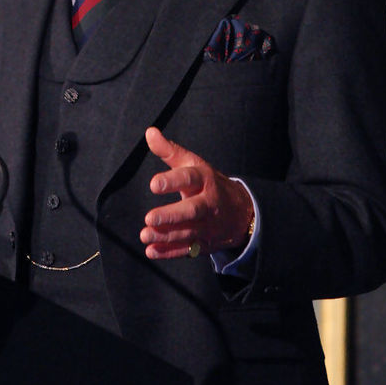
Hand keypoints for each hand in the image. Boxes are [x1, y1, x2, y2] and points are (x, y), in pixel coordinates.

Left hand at [140, 127, 253, 259]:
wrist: (240, 211)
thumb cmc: (207, 182)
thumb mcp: (192, 163)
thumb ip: (169, 150)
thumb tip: (149, 132)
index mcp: (204, 179)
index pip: (189, 178)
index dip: (172, 181)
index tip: (154, 184)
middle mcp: (208, 203)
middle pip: (192, 210)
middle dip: (171, 215)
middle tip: (149, 218)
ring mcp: (208, 225)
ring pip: (188, 232)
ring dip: (166, 236)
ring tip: (145, 235)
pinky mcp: (205, 243)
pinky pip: (187, 249)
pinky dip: (170, 252)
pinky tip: (152, 251)